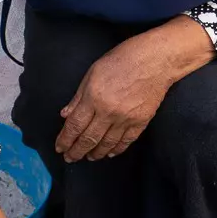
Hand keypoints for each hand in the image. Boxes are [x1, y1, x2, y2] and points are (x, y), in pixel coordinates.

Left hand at [57, 16, 215, 162]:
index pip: (74, 126)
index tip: (60, 148)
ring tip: (88, 157)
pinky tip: (109, 153)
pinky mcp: (141, 121)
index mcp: (94, 98)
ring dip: (95, 154)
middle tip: (70, 158)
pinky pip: (126, 141)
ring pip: (106, 144)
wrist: (156, 60)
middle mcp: (108, 112)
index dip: (65, 140)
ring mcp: (126, 119)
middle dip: (76, 151)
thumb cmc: (123, 59)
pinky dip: (116, 149)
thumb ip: (78, 96)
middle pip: (88, 139)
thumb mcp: (93, 72)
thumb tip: (65, 115)